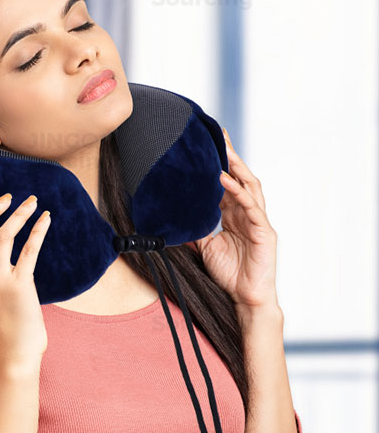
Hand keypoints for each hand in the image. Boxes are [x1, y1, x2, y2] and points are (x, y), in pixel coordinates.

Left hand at [189, 128, 278, 309]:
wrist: (245, 298)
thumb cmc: (229, 272)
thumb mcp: (204, 246)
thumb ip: (192, 230)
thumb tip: (168, 220)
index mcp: (234, 213)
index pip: (227, 182)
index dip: (218, 163)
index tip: (205, 144)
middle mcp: (247, 212)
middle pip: (240, 176)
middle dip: (230, 155)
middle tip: (218, 134)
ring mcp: (257, 220)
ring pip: (249, 185)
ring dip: (236, 166)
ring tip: (223, 148)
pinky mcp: (264, 231)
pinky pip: (251, 206)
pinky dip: (237, 191)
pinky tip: (224, 178)